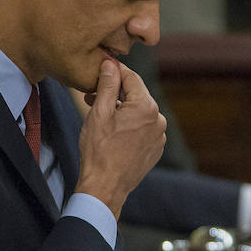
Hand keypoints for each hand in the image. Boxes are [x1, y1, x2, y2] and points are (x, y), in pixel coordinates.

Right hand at [74, 58, 165, 218]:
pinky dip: (129, 124)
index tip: (101, 67)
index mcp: (146, 107)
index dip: (114, 70)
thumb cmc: (99, 150)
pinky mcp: (155, 148)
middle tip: (91, 95)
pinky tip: (112, 131)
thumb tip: (110, 64)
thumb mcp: (99, 112)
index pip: (131, 77)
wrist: (105, 187)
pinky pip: (142, 128)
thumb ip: (107, 85)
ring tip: (99, 115)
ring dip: (121, 109)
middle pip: (136, 95)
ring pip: (139, 112)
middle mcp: (159, 119)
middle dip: (115, 92)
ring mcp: (159, 136)